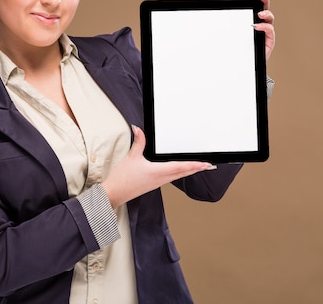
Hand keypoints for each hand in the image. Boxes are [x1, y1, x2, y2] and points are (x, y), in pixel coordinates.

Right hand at [101, 126, 216, 208]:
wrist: (114, 194)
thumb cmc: (122, 179)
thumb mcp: (131, 156)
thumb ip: (138, 141)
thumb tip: (138, 129)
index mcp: (158, 171)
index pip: (181, 167)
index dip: (195, 165)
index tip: (205, 164)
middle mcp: (161, 179)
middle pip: (183, 173)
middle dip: (196, 169)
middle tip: (208, 165)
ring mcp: (158, 183)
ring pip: (178, 176)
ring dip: (189, 171)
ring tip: (198, 168)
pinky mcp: (153, 184)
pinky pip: (171, 178)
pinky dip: (179, 174)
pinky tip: (179, 172)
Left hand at [221, 0, 275, 60]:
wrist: (240, 63)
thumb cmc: (237, 46)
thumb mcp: (231, 27)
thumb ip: (229, 13)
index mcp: (251, 20)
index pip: (255, 6)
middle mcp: (260, 24)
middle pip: (265, 9)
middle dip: (264, 1)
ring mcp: (265, 32)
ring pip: (269, 19)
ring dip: (266, 14)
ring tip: (259, 14)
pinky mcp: (268, 41)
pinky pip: (269, 31)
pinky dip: (264, 27)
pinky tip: (257, 26)